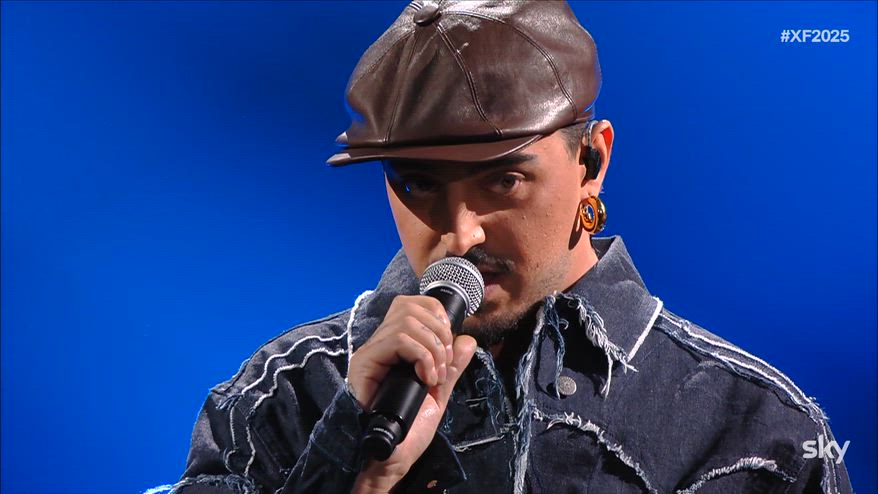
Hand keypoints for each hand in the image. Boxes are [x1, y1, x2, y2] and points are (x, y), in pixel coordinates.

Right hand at [348, 295, 476, 492]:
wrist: (391, 457)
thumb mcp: (437, 393)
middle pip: (411, 306)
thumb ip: (451, 367)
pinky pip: (397, 339)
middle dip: (439, 333)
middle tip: (443, 364)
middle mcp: (380, 344)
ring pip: (406, 320)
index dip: (436, 314)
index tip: (448, 345)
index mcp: (395, 347)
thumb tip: (468, 340)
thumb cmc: (409, 430)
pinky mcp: (365, 362)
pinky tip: (425, 377)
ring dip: (432, 347)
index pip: (413, 303)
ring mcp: (371, 352)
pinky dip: (421, 355)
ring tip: (434, 375)